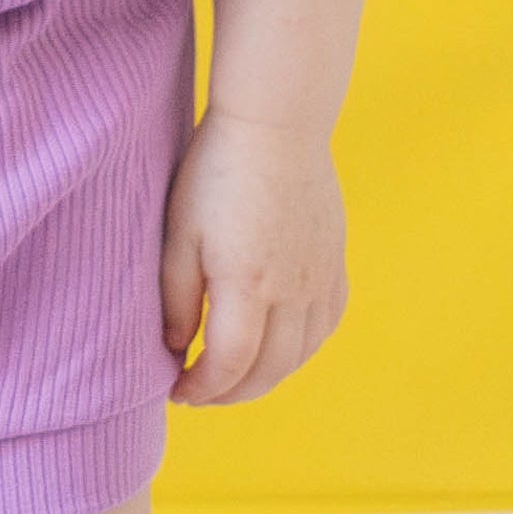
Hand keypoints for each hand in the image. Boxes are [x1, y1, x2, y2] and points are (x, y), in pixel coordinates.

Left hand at [158, 109, 348, 406]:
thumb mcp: (180, 232)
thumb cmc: (215, 170)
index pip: (230, 366)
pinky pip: (326, 323)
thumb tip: (178, 350)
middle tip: (201, 392)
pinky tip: (280, 343)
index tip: (177, 391)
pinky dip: (302, 347)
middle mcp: (292, 289)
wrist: (276, 120)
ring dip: (268, 375)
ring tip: (235, 374)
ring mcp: (320, 276)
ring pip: (302, 354)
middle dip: (231, 393)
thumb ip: (177, 298)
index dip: (202, 389)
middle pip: (269, 370)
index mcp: (248, 284)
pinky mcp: (335, 260)